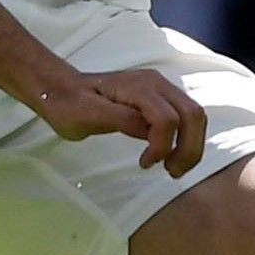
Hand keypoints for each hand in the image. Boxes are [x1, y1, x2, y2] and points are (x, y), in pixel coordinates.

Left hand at [29, 66, 207, 171]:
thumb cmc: (69, 106)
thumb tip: (148, 131)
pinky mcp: (160, 97)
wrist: (61, 91)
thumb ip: (120, 119)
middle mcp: (155, 83)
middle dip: (189, 148)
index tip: (144, 164)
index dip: (161, 146)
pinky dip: (185, 138)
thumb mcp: (87, 117)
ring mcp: (160, 88)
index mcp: (137, 87)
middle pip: (192, 114)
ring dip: (191, 144)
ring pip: (194, 115)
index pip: (167, 119)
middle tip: (172, 172)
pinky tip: (168, 154)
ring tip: (173, 167)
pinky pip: (185, 116)